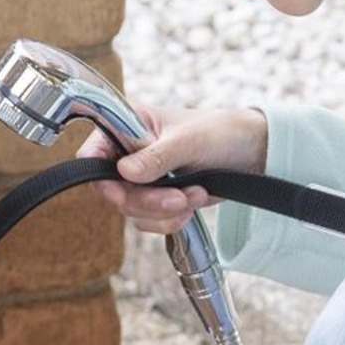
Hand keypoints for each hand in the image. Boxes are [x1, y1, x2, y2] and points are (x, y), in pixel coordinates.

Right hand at [79, 102, 267, 235]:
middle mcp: (129, 151)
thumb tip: (124, 172)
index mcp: (127, 124)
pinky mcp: (157, 196)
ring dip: (163, 211)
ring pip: (131, 209)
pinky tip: (193, 203)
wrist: (251, 153)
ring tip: (195, 195)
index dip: (101, 175)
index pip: (94, 151)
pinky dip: (171, 219)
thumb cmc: (220, 132)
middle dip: (148, 200)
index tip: (122, 191)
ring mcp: (142, 176)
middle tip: (178, 199)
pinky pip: (148, 220)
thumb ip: (154, 157)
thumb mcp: (188, 141)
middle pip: (113, 189)